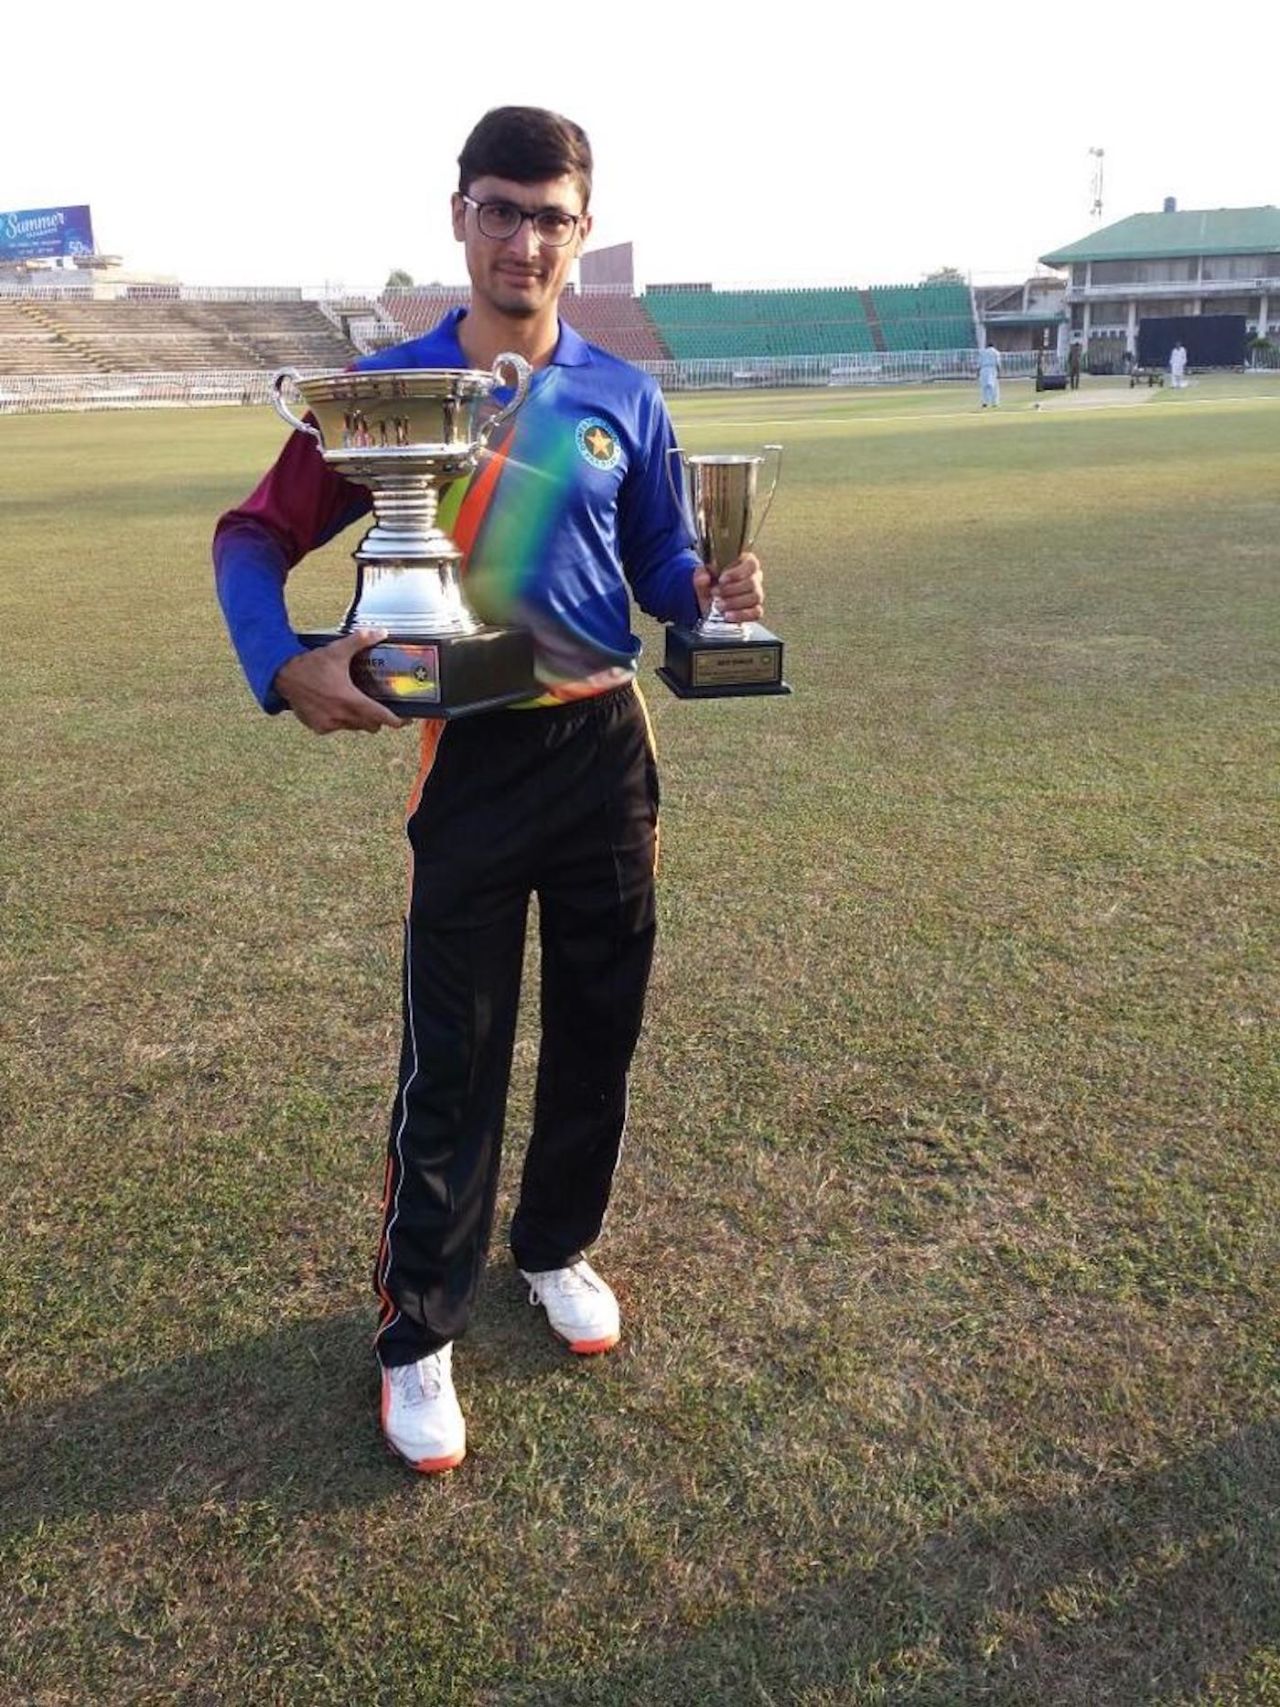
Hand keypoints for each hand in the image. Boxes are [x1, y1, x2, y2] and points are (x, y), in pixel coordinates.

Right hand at [273, 631, 408, 733]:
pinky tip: (334, 706)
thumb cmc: (310, 664)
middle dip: (375, 718)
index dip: (396, 720)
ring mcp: (329, 724)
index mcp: (350, 700)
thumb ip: (361, 641)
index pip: (381, 717)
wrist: (282, 675)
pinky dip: (338, 720)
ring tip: (352, 703)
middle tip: (375, 706)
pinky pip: (336, 727)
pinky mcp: (318, 727)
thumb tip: (381, 632)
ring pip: (353, 727)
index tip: (404, 720)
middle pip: (370, 725)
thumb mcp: (338, 650)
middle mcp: (341, 716)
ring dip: (356, 719)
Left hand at [693, 551, 763, 623]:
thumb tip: (704, 577)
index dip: (737, 572)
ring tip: (718, 605)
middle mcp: (754, 578)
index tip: (722, 579)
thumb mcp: (703, 578)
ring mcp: (757, 594)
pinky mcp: (756, 610)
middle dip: (731, 589)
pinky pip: (756, 612)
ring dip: (734, 602)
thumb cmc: (711, 585)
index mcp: (744, 563)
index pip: (751, 563)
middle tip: (715, 593)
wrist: (710, 604)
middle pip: (752, 582)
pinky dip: (741, 615)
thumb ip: (701, 575)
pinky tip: (727, 615)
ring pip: (755, 597)